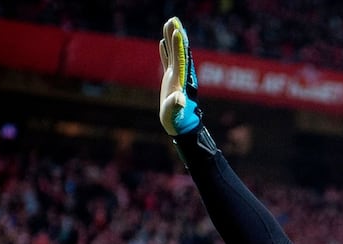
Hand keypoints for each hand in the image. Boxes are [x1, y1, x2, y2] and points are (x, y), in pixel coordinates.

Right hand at [159, 17, 201, 135]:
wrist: (179, 125)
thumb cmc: (176, 120)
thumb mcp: (175, 113)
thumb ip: (176, 105)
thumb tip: (179, 99)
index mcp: (181, 80)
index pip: (180, 59)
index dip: (179, 46)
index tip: (178, 31)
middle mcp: (180, 75)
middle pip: (179, 51)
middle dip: (176, 35)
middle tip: (174, 19)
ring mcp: (175, 76)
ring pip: (173, 53)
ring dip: (171, 38)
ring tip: (168, 23)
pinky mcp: (170, 79)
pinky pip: (167, 61)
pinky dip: (165, 51)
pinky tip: (162, 42)